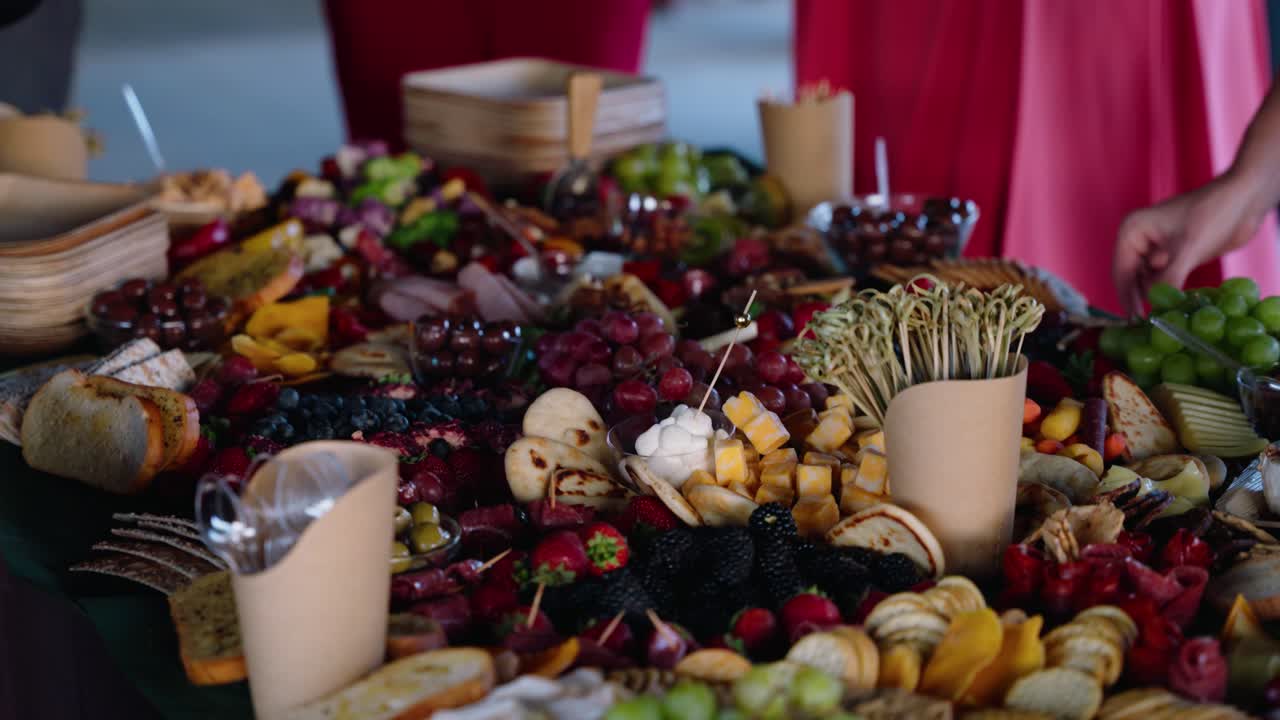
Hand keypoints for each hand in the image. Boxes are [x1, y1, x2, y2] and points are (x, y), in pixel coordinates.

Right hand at [1113, 172, 1267, 312]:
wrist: (1244, 200)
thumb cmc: (1213, 214)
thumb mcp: (1188, 249)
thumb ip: (1169, 279)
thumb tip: (1156, 308)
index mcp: (1132, 231)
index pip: (1121, 271)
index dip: (1126, 297)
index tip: (1135, 321)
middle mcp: (1139, 239)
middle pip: (1131, 278)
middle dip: (1143, 296)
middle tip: (1153, 319)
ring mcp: (1156, 247)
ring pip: (1148, 280)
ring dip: (1159, 293)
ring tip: (1169, 309)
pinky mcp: (1173, 255)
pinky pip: (1164, 278)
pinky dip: (1170, 289)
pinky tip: (1178, 299)